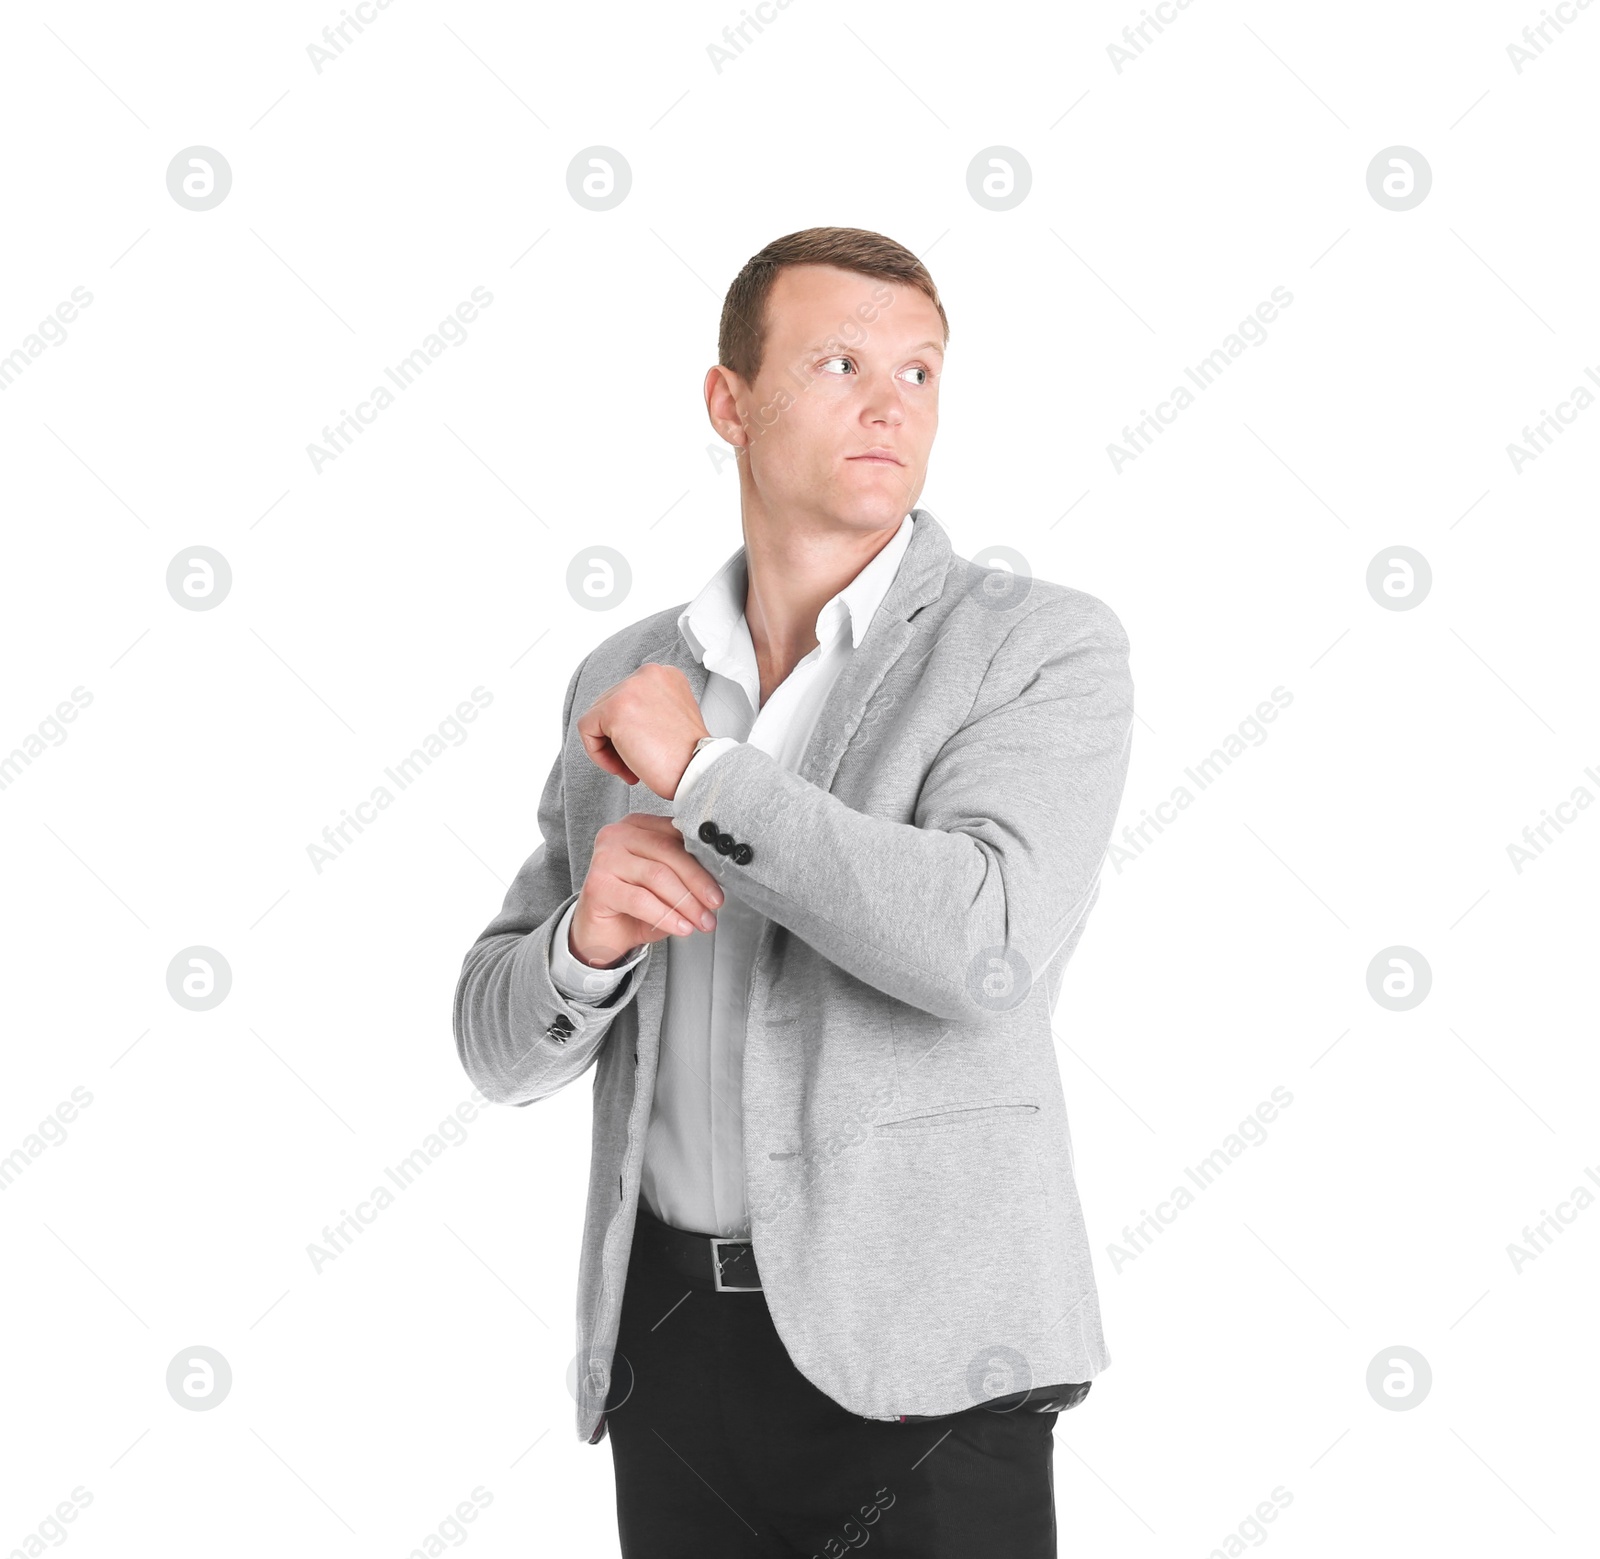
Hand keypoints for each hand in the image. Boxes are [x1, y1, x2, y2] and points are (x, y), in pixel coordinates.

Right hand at [570, 814, 722, 966]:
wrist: (601, 934)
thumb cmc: (633, 906)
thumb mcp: (664, 884)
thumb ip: (684, 871)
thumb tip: (717, 878)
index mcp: (638, 826)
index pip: (676, 835)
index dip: (703, 859)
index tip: (723, 881)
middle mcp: (618, 835)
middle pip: (669, 852)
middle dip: (697, 882)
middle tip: (715, 904)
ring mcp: (604, 858)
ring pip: (658, 876)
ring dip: (686, 902)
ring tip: (701, 920)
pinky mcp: (598, 885)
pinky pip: (641, 900)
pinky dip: (666, 915)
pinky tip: (681, 927)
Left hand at [576, 663, 708, 798]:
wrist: (699, 771)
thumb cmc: (689, 756)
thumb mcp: (672, 717)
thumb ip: (648, 708)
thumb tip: (619, 718)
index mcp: (665, 674)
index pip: (628, 696)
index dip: (631, 728)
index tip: (647, 748)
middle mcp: (648, 673)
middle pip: (609, 705)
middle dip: (618, 739)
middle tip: (638, 763)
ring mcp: (630, 689)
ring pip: (596, 718)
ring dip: (610, 748)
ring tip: (633, 768)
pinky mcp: (614, 709)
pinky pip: (587, 730)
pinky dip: (598, 754)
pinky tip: (623, 768)